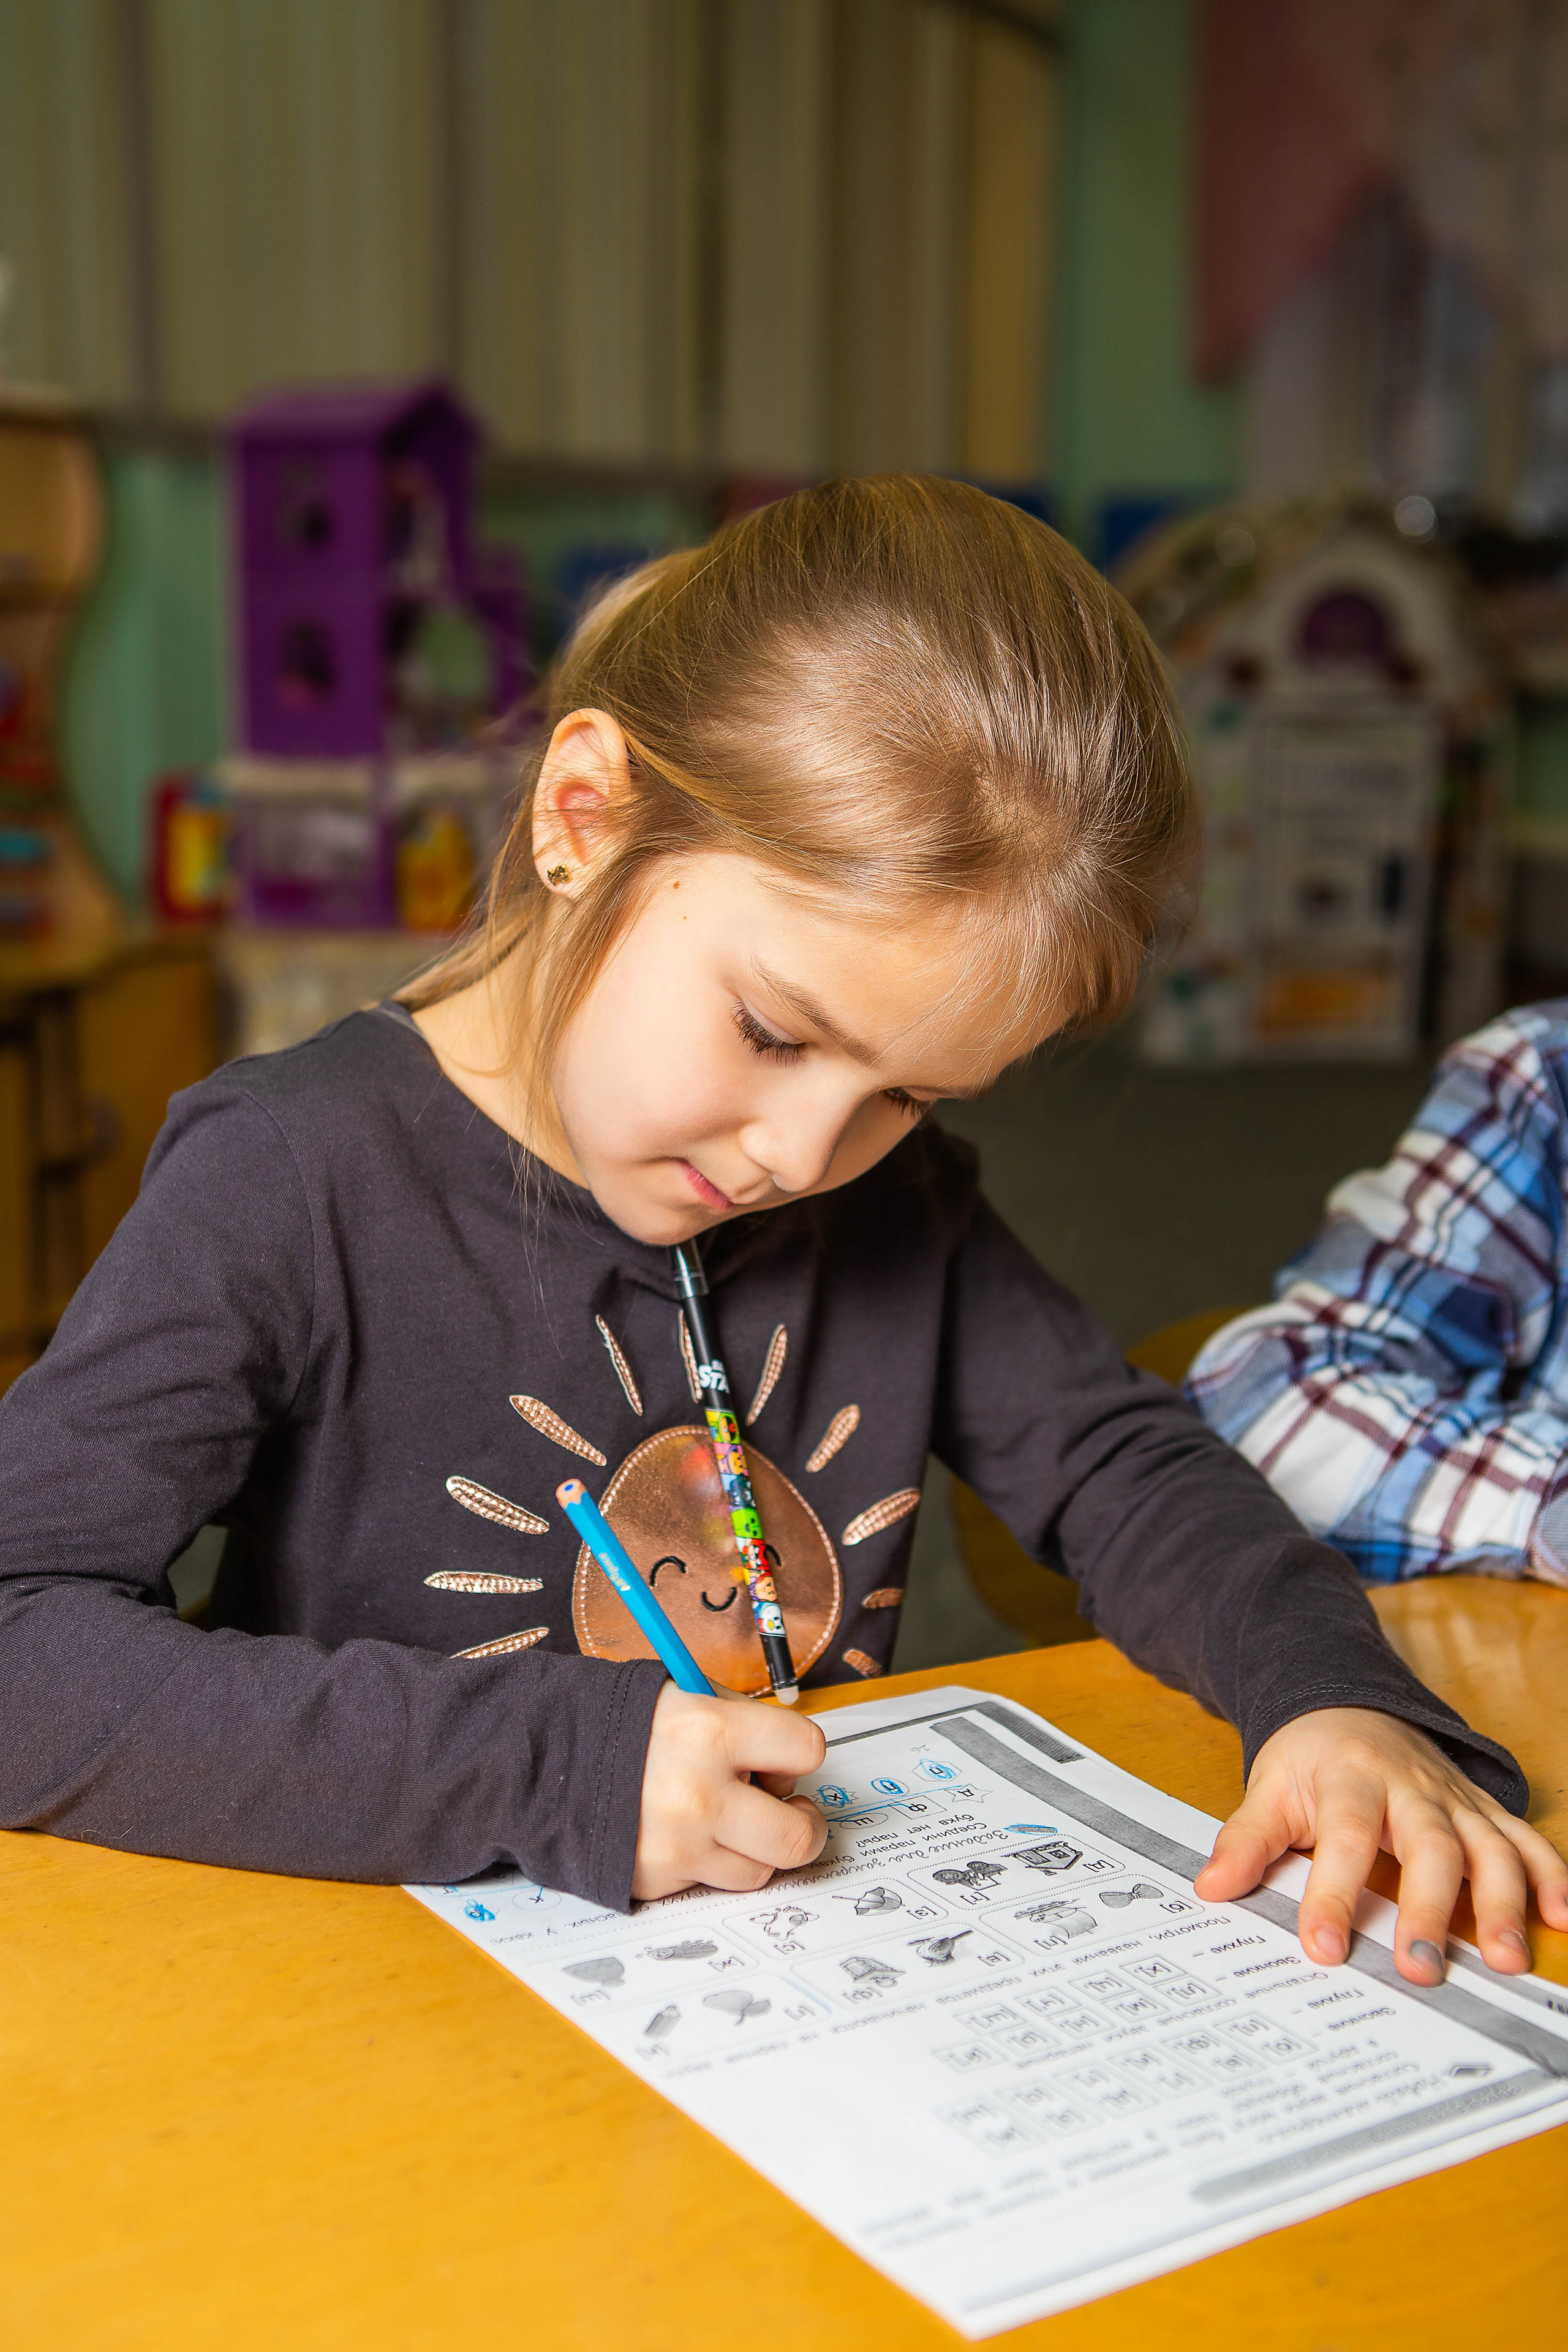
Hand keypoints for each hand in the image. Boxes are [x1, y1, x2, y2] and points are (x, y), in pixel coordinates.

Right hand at [631, 1683, 827, 1900]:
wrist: (546, 1760)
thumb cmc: (624, 1722)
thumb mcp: (685, 1694)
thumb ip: (742, 1723)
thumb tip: (786, 1761)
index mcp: (711, 1732)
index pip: (806, 1751)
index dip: (799, 1754)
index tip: (786, 1758)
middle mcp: (700, 1795)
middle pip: (798, 1838)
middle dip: (804, 1826)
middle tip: (791, 1812)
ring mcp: (679, 1846)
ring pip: (758, 1871)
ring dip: (754, 1848)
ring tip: (730, 1820)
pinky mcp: (658, 1881)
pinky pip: (710, 1882)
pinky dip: (708, 1861)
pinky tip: (685, 1832)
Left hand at [1194, 1707, 1567, 1983]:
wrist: (1348, 1702)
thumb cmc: (1310, 1759)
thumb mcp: (1268, 1789)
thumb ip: (1245, 1841)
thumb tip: (1211, 1889)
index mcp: (1350, 1778)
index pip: (1345, 1838)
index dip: (1334, 1894)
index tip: (1324, 1949)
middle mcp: (1412, 1787)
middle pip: (1429, 1846)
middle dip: (1429, 1909)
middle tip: (1422, 1969)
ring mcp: (1454, 1798)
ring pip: (1489, 1845)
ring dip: (1501, 1903)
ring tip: (1506, 1960)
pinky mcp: (1482, 1809)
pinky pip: (1524, 1838)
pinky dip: (1550, 1875)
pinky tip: (1561, 1917)